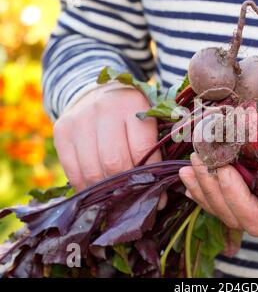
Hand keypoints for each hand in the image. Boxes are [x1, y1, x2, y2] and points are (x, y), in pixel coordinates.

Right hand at [54, 83, 162, 200]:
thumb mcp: (149, 119)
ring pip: (93, 172)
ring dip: (107, 192)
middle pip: (115, 163)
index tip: (158, 194)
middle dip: (128, 186)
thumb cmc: (131, 113)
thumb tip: (162, 194)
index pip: (142, 150)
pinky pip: (74, 173)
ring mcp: (80, 120)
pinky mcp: (61, 132)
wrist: (96, 92)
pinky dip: (87, 188)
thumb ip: (158, 148)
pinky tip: (99, 192)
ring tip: (119, 198)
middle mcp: (105, 109)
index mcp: (133, 105)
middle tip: (136, 197)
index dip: (150, 176)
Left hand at [179, 153, 257, 236]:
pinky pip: (222, 199)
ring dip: (202, 188)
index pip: (256, 219)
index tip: (224, 168)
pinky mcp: (252, 193)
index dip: (236, 196)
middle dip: (210, 188)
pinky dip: (203, 189)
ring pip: (223, 208)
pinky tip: (190, 178)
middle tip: (197, 159)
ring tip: (187, 166)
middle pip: (232, 215)